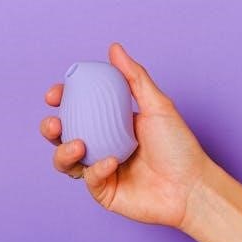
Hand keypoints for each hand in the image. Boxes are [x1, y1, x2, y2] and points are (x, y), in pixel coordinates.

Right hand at [40, 43, 208, 227]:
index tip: (55, 94)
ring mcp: (101, 171)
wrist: (191, 186)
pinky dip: (95, 169)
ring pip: (66, 162)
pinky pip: (89, 179)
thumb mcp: (157, 106)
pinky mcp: (104, 193)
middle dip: (50, 129)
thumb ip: (134, 77)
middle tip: (55, 124)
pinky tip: (111, 163)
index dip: (62, 101)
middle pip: (64, 137)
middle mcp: (102, 147)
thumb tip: (114, 48)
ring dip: (63, 152)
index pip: (78, 110)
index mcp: (111, 125)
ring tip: (78, 145)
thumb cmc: (179, 147)